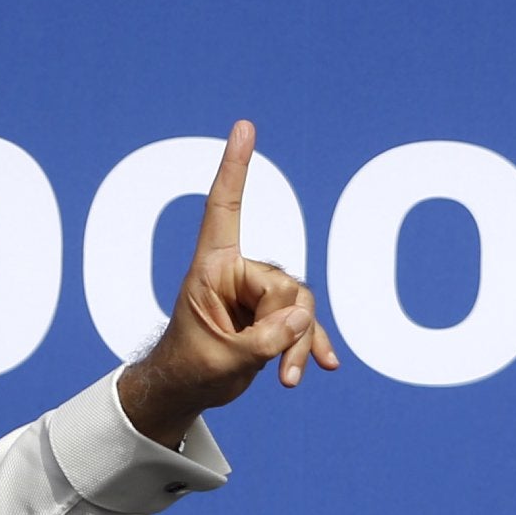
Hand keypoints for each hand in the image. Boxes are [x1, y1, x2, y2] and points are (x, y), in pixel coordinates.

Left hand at [117, 121, 337, 445]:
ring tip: (286, 378)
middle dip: (282, 327)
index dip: (235, 167)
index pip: (224, 208)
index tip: (245, 127)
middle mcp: (238, 272)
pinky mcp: (274, 315)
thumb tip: (302, 316)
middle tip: (263, 359)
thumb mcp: (221, 359)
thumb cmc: (189, 366)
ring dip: (298, 344)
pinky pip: (305, 322)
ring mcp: (259, 293)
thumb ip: (263, 340)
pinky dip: (312, 344)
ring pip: (300, 306)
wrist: (189, 387)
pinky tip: (326, 365)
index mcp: (212, 267)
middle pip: (283, 285)